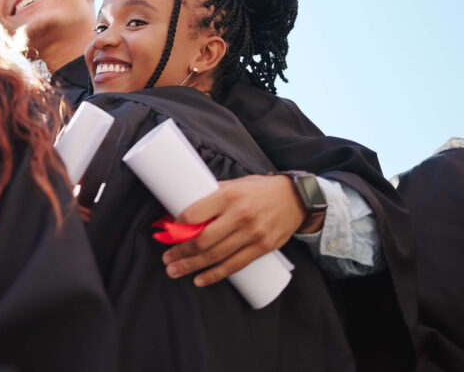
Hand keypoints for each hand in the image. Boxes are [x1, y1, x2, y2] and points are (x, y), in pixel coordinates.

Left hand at [161, 174, 309, 286]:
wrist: (296, 199)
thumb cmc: (259, 189)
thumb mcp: (235, 184)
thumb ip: (212, 195)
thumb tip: (183, 207)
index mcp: (229, 195)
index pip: (195, 214)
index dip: (178, 227)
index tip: (168, 232)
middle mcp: (240, 215)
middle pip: (203, 240)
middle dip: (180, 252)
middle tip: (166, 259)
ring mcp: (252, 234)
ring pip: (216, 256)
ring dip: (191, 266)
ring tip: (175, 271)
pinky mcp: (262, 248)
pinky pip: (235, 266)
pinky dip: (215, 275)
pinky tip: (200, 280)